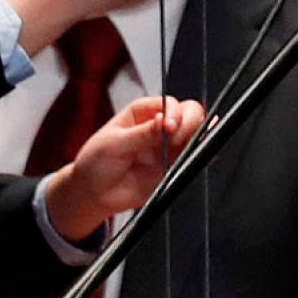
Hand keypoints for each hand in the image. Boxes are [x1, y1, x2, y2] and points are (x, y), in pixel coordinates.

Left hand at [44, 95, 204, 238]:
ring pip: (195, 133)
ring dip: (196, 138)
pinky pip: (193, 156)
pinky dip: (202, 153)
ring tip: (185, 148)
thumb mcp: (114, 145)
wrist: (94, 193)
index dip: (174, 113)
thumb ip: (142, 134)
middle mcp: (157, 125)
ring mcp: (167, 146)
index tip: (169, 127)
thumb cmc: (96, 162)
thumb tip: (164, 120)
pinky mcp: (172, 165)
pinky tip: (203, 152)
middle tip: (175, 139)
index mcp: (141, 112)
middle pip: (189, 113)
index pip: (169, 103)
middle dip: (189, 123)